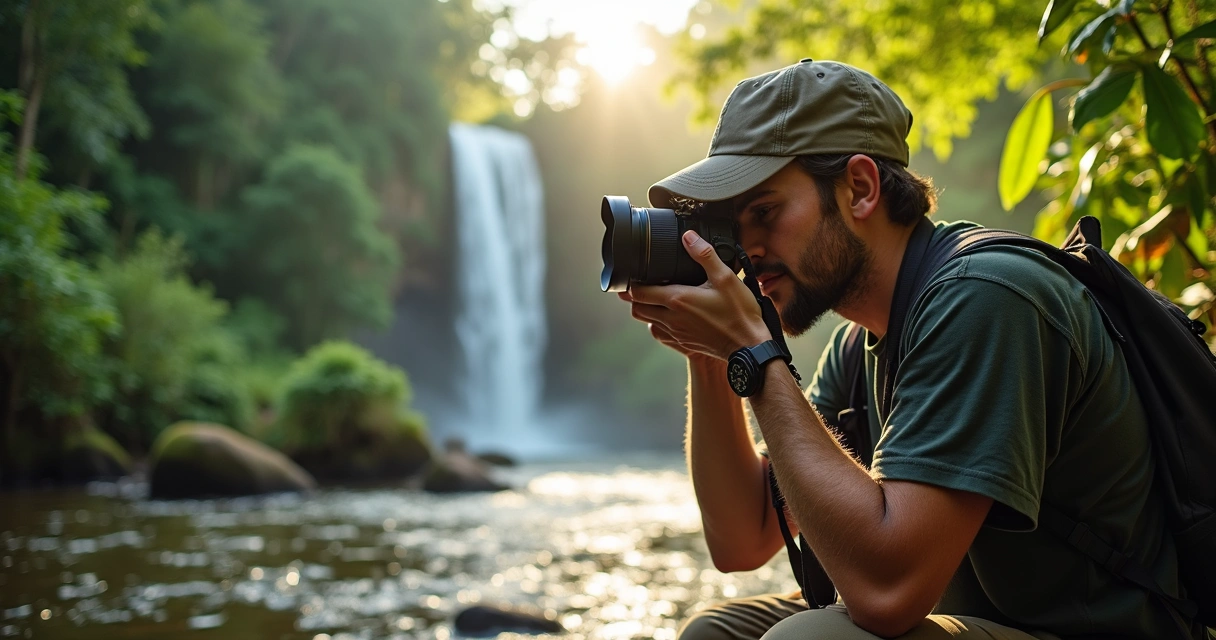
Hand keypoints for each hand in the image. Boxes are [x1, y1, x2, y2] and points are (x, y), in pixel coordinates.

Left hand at [618, 230, 771, 360]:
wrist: (748, 347)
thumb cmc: (739, 313)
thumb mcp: (725, 278)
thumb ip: (705, 255)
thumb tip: (688, 237)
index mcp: (677, 300)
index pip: (639, 293)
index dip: (631, 283)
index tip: (632, 274)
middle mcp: (672, 319)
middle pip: (637, 308)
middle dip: (634, 297)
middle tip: (639, 284)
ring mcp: (676, 333)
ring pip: (647, 321)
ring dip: (645, 309)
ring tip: (654, 296)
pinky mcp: (683, 343)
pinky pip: (660, 333)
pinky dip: (657, 323)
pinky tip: (669, 314)